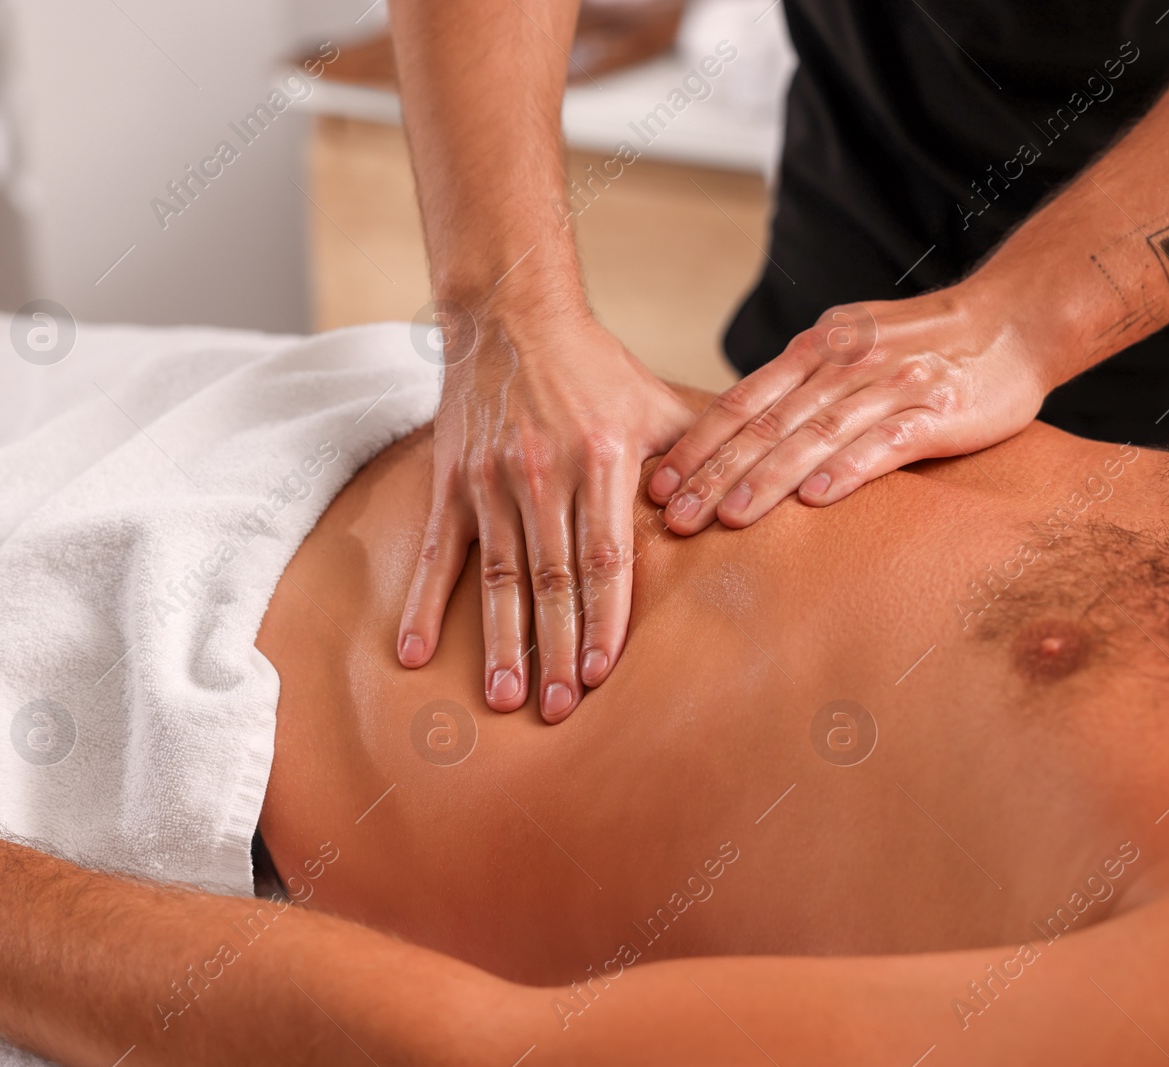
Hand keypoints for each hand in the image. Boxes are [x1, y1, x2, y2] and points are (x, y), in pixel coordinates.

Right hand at [397, 298, 693, 721]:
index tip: (602, 674)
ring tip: (503, 698)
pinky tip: (415, 655)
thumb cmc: (595, 367)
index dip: (604, 619)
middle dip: (556, 648)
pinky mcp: (451, 480)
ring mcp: (490, 480)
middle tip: (557, 710)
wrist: (511, 312)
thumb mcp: (656, 403)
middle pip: (552, 579)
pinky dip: (422, 606)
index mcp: (600, 459)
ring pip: (496, 576)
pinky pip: (436, 553)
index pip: (606, 557)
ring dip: (500, 641)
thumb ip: (700, 455)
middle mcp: (543, 473)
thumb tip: (753, 498)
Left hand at [647, 279, 1056, 531]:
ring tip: (730, 518)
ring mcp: (891, 386)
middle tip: (675, 517)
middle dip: (715, 473)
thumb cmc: (928, 343)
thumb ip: (804, 382)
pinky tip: (814, 500)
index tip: (659, 482)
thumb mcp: (854, 344)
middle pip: (767, 423)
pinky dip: (846, 471)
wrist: (1016, 317)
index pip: (743, 399)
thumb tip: (744, 429)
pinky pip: (884, 443)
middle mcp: (845, 363)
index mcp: (818, 347)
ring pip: (815, 435)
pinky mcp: (936, 412)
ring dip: (767, 479)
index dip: (698, 443)